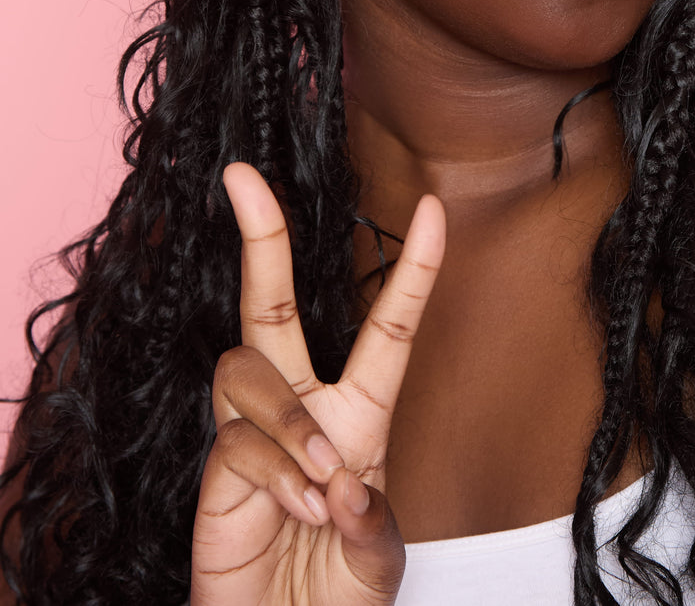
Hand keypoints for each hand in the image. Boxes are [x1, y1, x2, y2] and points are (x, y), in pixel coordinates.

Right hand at [190, 163, 445, 605]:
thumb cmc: (333, 592)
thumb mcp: (379, 558)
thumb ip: (374, 522)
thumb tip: (345, 479)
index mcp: (359, 414)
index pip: (387, 326)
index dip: (412, 267)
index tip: (431, 206)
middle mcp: (301, 408)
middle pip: (269, 305)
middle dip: (258, 237)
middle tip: (241, 178)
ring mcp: (253, 434)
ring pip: (249, 369)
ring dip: (292, 423)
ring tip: (323, 485)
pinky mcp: (215, 471)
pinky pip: (235, 440)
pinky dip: (277, 474)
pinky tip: (300, 510)